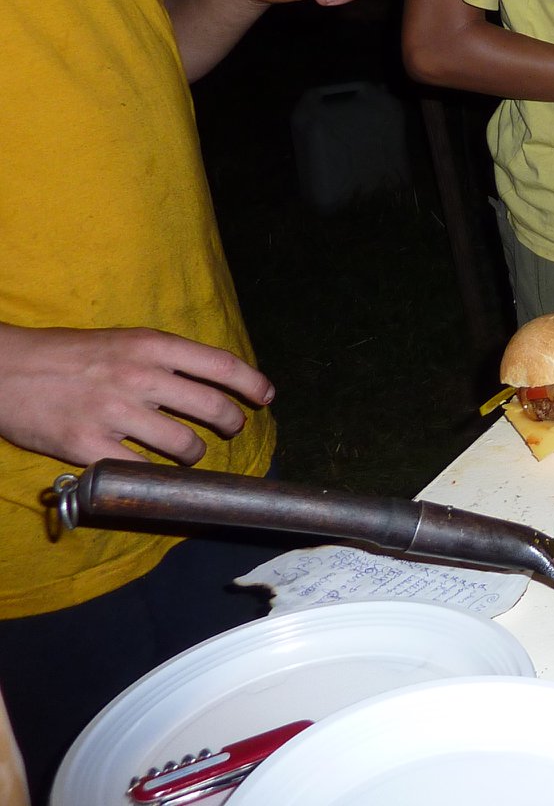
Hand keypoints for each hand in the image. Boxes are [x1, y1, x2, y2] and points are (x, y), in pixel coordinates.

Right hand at [0, 324, 272, 467]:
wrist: (3, 370)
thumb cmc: (65, 354)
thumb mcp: (121, 340)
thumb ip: (163, 358)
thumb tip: (209, 379)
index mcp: (150, 345)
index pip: (221, 364)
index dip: (252, 383)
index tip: (266, 396)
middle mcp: (139, 376)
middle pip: (212, 407)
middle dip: (231, 422)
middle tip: (232, 428)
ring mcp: (114, 412)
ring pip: (183, 444)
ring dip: (194, 454)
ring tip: (189, 454)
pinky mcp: (87, 445)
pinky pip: (141, 469)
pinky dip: (153, 474)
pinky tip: (151, 470)